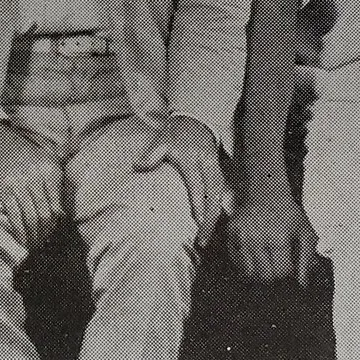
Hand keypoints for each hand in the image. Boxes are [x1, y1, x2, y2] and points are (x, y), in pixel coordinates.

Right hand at [0, 121, 66, 250]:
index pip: (58, 206)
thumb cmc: (21, 150)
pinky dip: (20, 232)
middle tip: (46, 245)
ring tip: (35, 246)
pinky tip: (23, 240)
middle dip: (46, 234)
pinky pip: (15, 216)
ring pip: (31, 218)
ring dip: (34, 236)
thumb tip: (62, 213)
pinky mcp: (3, 189)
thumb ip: (55, 182)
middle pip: (46, 215)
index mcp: (50, 170)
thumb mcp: (45, 159)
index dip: (58, 225)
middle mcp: (37, 177)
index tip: (56, 235)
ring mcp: (19, 183)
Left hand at [136, 114, 226, 239]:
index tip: (197, 224)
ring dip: (215, 217)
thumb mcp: (161, 140)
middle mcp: (207, 165)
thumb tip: (137, 167)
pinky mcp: (219, 171)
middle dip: (209, 219)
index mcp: (192, 159)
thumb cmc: (175, 133)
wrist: (195, 119)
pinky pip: (222, 193)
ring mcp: (215, 168)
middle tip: (202, 240)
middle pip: (213, 196)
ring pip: (220, 197)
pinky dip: (217, 209)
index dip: (198, 205)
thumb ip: (151, 154)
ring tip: (205, 237)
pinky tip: (211, 224)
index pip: (197, 186)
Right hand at [225, 179, 319, 284]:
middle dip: (273, 275)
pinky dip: (244, 264)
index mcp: (278, 239)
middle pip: (263, 276)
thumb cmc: (286, 212)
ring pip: (247, 272)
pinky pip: (235, 260)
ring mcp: (241, 237)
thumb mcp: (305, 233)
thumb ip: (306, 259)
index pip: (280, 272)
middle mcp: (257, 239)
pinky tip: (254, 255)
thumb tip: (302, 282)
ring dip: (258, 272)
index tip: (288, 265)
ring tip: (265, 260)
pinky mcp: (231, 234)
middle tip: (277, 264)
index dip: (287, 273)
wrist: (267, 192)